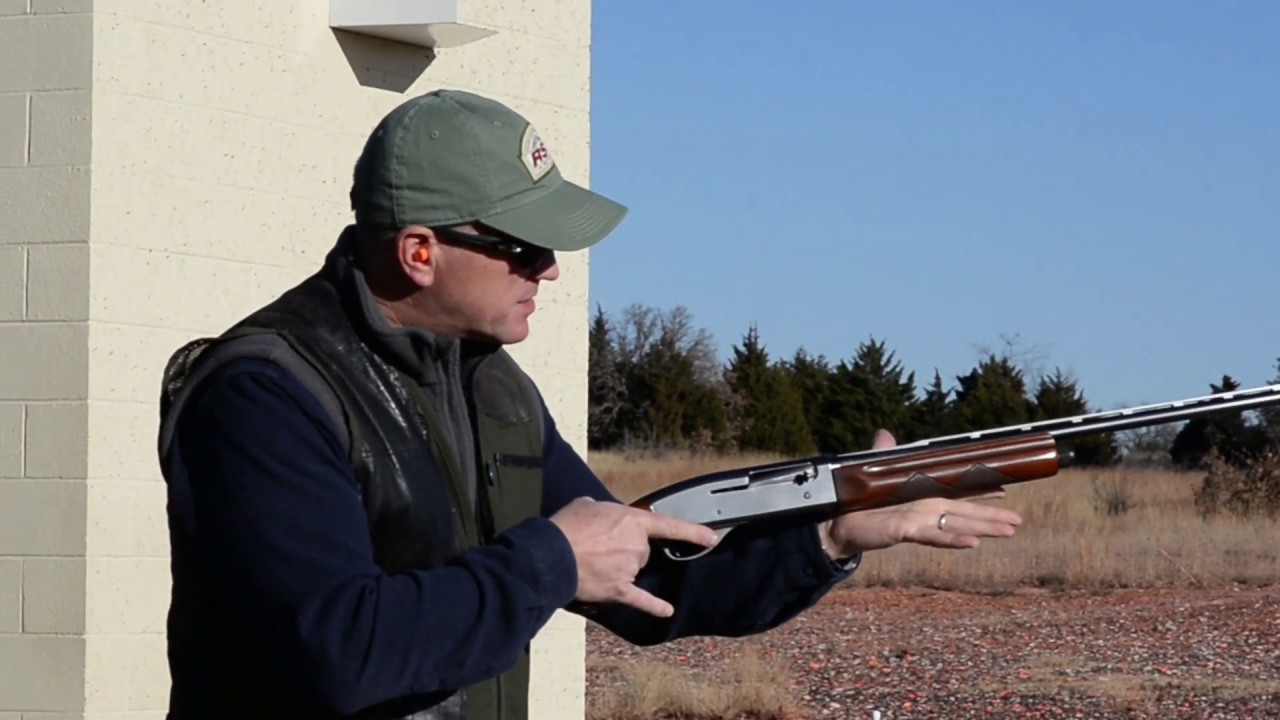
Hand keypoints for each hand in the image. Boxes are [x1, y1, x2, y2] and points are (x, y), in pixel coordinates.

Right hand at [549, 497, 718, 617]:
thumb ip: (604, 511)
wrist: (552, 554)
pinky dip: (654, 606)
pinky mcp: (619, 590)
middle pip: (641, 551)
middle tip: (598, 546)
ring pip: (634, 570)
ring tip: (592, 561)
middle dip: (624, 549)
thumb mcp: (587, 505)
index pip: (669, 525)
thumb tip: (602, 518)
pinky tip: (666, 610)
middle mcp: (636, 546)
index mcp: (633, 521)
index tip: (711, 538)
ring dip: (618, 567)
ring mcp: (630, 570)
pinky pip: (641, 600)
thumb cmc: (568, 527)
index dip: (692, 532)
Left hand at [820, 429, 1023, 556]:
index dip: (981, 491)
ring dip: (983, 528)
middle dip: (993, 516)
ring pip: (957, 525)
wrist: (837, 522)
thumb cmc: (859, 501)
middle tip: (1018, 521)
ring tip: (1008, 531)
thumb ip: (884, 453)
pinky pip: (934, 535)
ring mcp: (919, 521)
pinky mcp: (906, 530)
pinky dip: (954, 539)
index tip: (1006, 488)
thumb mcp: (873, 471)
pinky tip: (973, 544)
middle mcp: (926, 509)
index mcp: (923, 495)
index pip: (958, 492)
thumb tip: (885, 432)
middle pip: (965, 512)